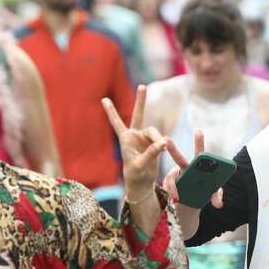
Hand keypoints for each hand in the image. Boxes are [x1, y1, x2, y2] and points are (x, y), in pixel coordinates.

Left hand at [102, 85, 167, 202]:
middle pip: (139, 115)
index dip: (111, 111)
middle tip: (143, 86)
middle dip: (141, 101)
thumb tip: (163, 142)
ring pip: (155, 132)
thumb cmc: (135, 176)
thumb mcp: (140, 165)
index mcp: (125, 139)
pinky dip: (163, 144)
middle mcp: (135, 136)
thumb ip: (151, 153)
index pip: (117, 123)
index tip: (104, 99)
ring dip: (158, 139)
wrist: (143, 183)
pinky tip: (165, 149)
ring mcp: (146, 139)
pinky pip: (161, 140)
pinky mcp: (155, 144)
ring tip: (163, 147)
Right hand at [163, 130, 224, 238]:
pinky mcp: (168, 185)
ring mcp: (175, 177)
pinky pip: (168, 187)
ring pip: (171, 177)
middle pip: (179, 158)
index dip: (199, 142)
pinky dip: (173, 193)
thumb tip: (219, 204)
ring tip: (178, 197)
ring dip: (174, 186)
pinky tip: (176, 199)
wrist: (192, 206)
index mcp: (198, 167)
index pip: (200, 152)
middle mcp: (185, 169)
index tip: (198, 131)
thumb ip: (217, 196)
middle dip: (173, 149)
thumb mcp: (213, 195)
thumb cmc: (204, 193)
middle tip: (166, 139)